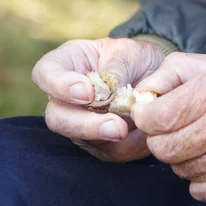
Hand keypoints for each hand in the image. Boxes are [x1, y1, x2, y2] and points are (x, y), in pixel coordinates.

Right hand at [32, 38, 164, 161]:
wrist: (160, 80)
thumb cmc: (137, 59)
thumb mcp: (129, 53)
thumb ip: (115, 69)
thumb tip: (107, 93)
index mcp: (67, 65)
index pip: (45, 74)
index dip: (60, 85)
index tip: (88, 91)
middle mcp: (66, 99)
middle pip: (57, 117)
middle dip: (85, 124)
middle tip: (115, 125)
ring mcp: (81, 124)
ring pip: (81, 139)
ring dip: (107, 137)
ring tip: (129, 129)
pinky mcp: (101, 144)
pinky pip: (110, 152)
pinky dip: (129, 145)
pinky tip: (143, 133)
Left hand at [131, 53, 205, 202]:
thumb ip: (178, 71)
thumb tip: (143, 93)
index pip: (154, 119)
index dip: (146, 115)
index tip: (154, 112)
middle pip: (162, 148)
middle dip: (163, 136)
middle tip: (180, 125)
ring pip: (179, 170)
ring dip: (186, 155)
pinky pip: (199, 190)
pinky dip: (202, 176)